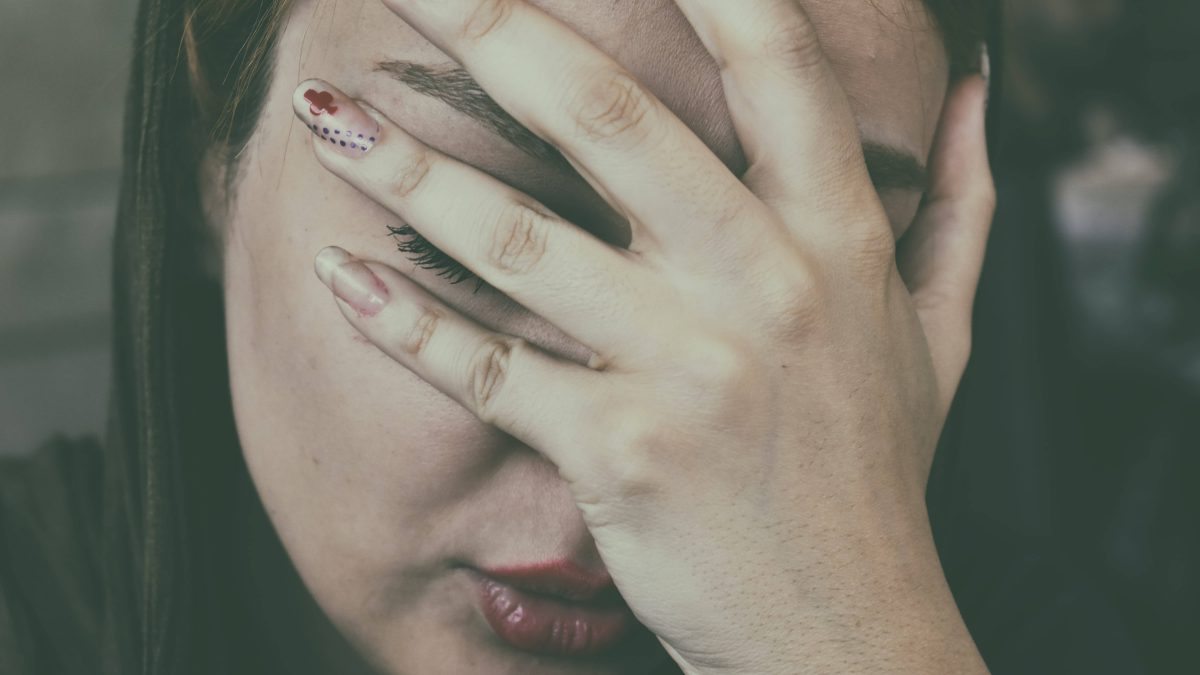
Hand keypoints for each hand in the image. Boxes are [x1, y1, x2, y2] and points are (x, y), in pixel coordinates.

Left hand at [295, 0, 994, 672]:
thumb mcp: (943, 333)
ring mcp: (686, 370)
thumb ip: (962, 204)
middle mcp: (763, 285)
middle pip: (613, 121)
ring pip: (522, 242)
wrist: (850, 630)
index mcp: (840, 238)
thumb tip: (978, 92)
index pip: (776, 65)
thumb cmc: (877, 472)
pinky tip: (337, 275)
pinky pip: (492, 371)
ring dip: (408, 171)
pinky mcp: (617, 452)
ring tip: (327, 114)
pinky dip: (407, 324)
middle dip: (501, 32)